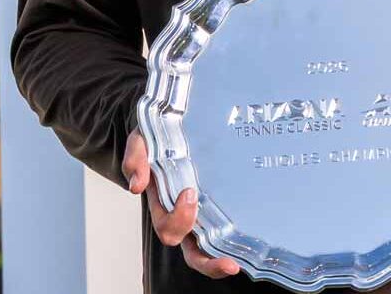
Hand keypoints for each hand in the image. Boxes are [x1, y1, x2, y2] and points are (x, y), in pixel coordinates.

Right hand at [124, 128, 242, 278]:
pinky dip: (238, 243)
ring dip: (222, 261)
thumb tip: (137, 185)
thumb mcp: (142, 142)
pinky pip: (229, 232)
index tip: (189, 192)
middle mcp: (185, 217)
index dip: (179, 219)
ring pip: (211, 250)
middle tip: (227, 263)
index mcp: (164, 205)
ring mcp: (205, 214)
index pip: (169, 227)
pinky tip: (254, 243)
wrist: (177, 127)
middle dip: (208, 262)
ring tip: (237, 264)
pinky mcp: (223, 206)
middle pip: (193, 252)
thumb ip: (136, 159)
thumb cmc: (158, 139)